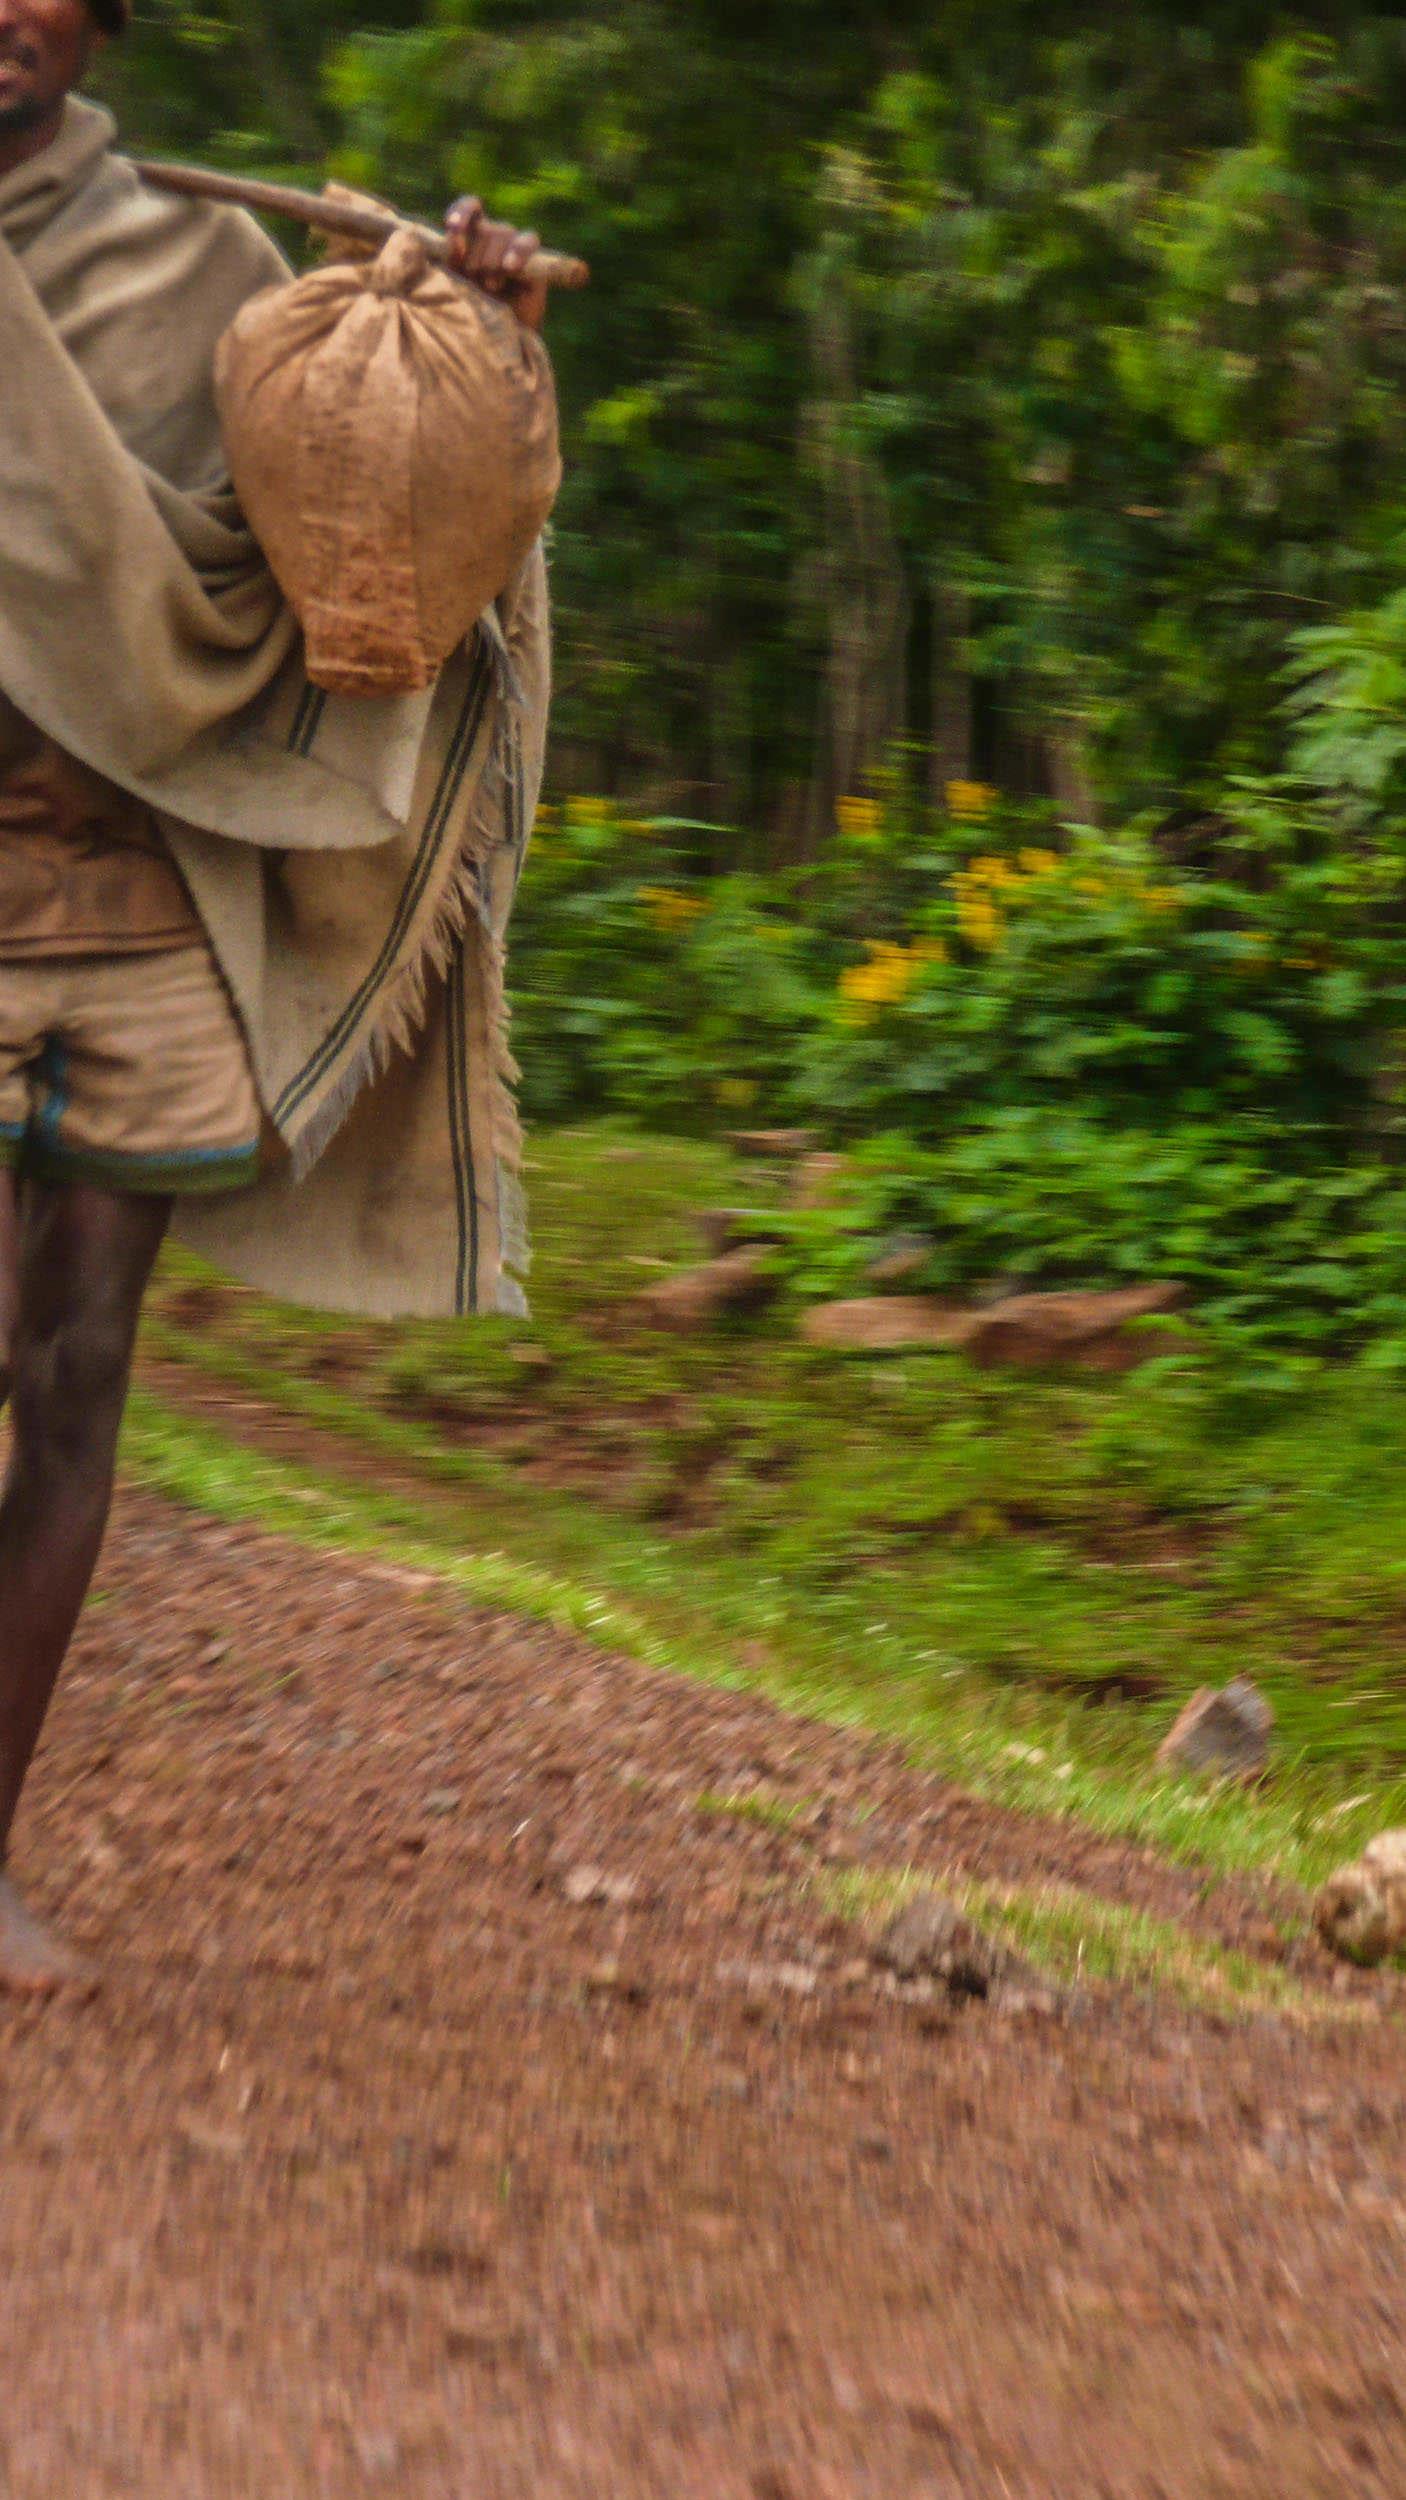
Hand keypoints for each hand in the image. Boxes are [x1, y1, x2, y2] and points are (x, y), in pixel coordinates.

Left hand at [444, 197, 547, 330]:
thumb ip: (451, 259)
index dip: (462, 212)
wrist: (499, 342)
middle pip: (485, 229)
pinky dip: (519, 251)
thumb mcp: (453, 285)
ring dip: (493, 260)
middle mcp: (494, 237)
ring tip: (490, 286)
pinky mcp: (535, 260)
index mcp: (472, 236)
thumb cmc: (471, 312)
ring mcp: (515, 246)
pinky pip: (529, 241)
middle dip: (476, 257)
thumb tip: (453, 238)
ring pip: (504, 234)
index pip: (470, 209)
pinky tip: (510, 268)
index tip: (453, 227)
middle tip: (474, 282)